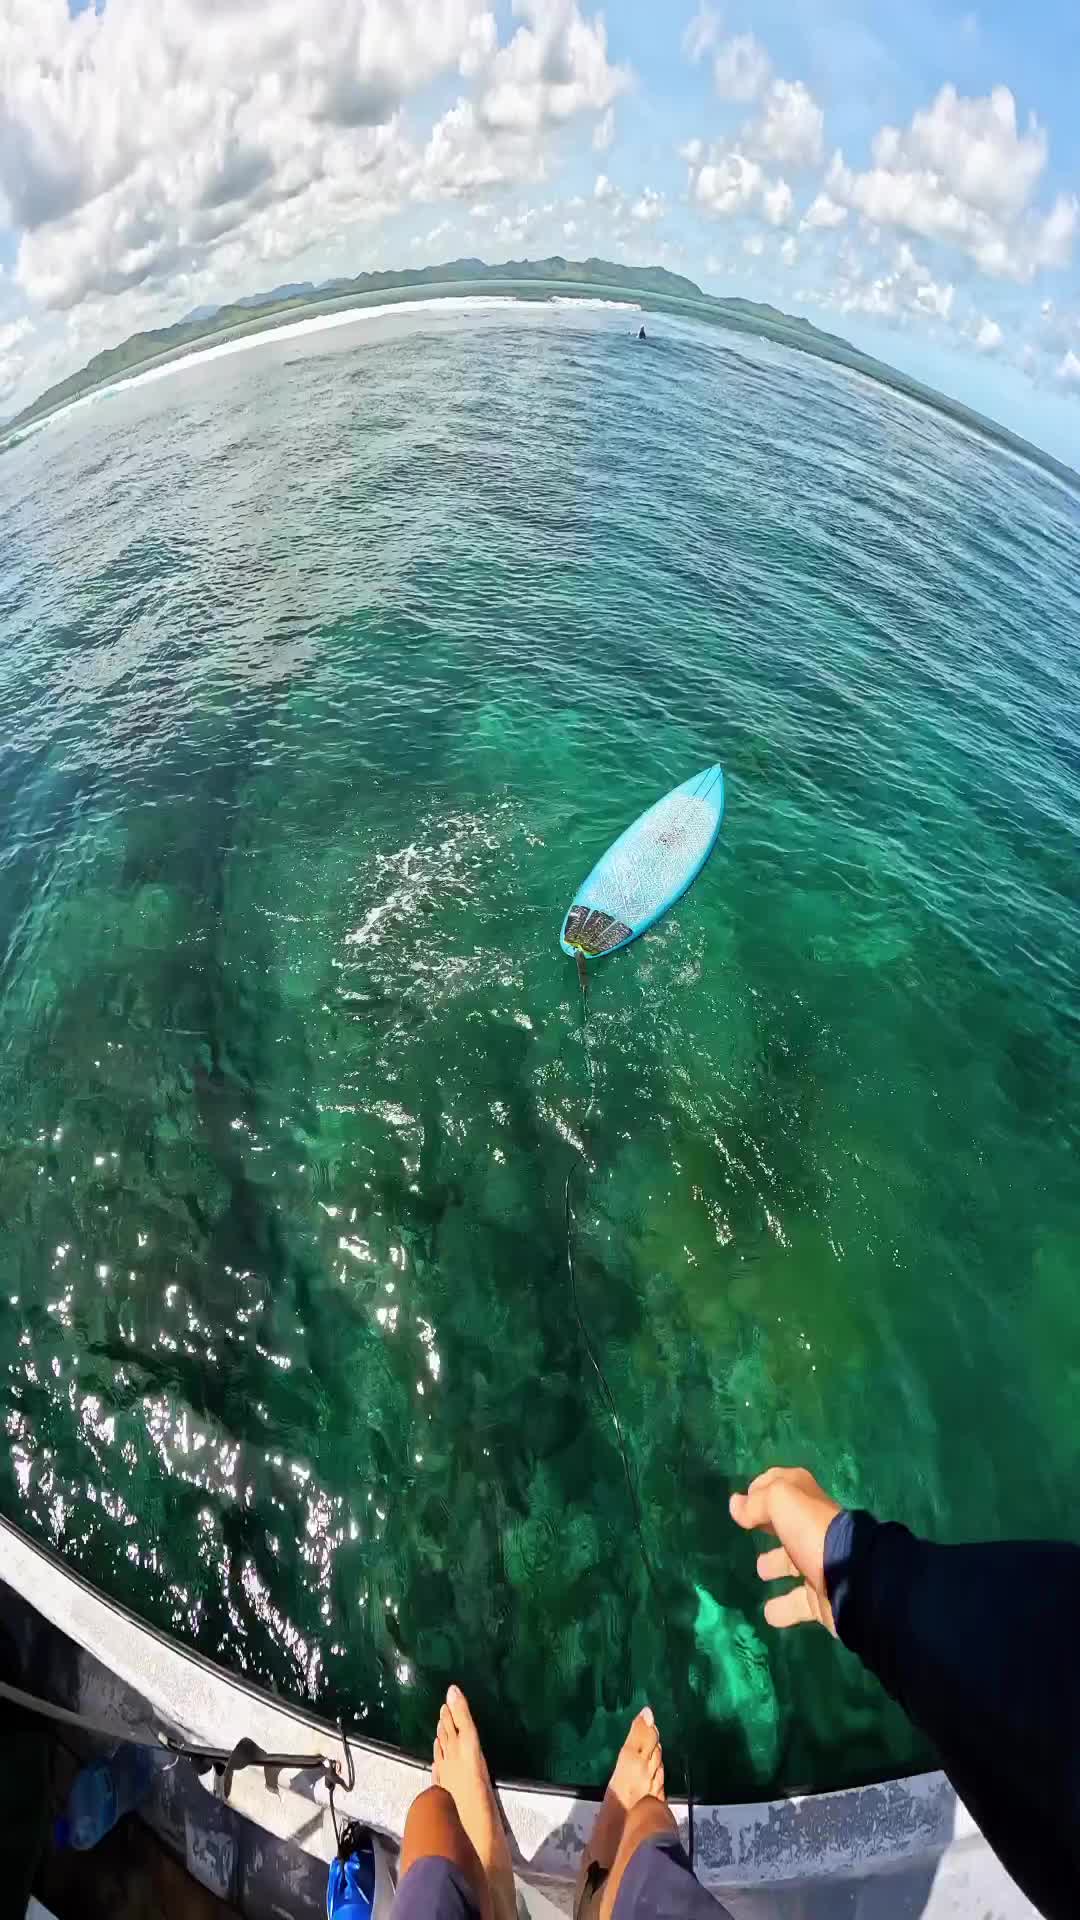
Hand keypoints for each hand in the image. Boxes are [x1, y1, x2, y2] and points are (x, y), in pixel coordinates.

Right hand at [729, 1467, 842, 1634]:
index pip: (784, 1485)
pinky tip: (770, 1612)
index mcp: (808, 1503)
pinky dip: (782, 1609)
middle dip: (769, 1527)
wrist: (850, 1579)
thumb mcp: (781, 1500)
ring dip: (776, 1565)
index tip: (744, 1500)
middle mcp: (814, 1532)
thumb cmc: (812, 1532)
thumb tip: (736, 1504)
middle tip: (750, 1532)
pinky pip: (797, 1604)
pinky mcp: (821, 1599)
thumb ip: (757, 1501)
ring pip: (793, 1564)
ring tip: (761, 1571)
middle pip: (788, 1526)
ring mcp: (819, 1566)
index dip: (764, 1487)